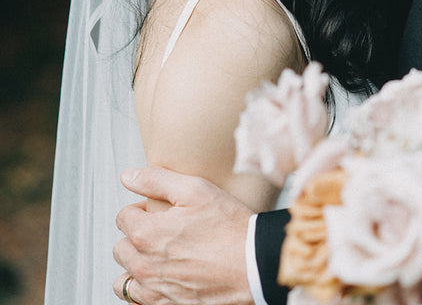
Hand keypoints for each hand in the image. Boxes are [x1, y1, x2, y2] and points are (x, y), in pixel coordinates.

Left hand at [113, 166, 253, 304]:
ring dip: (135, 265)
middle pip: (120, 248)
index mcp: (146, 234)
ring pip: (124, 279)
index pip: (123, 217)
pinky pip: (138, 301)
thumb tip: (128, 176)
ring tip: (158, 256)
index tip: (159, 210)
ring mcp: (154, 291)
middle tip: (163, 230)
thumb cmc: (229, 226)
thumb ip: (155, 180)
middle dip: (136, 236)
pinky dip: (144, 290)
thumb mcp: (195, 189)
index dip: (141, 208)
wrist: (253, 264)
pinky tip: (163, 277)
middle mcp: (144, 266)